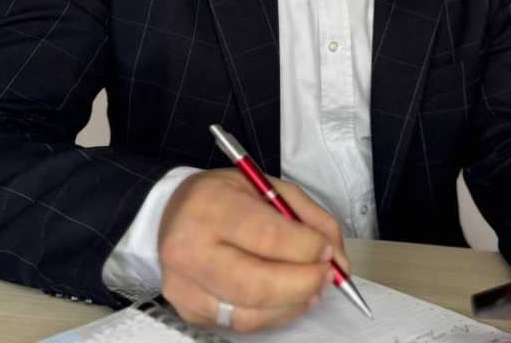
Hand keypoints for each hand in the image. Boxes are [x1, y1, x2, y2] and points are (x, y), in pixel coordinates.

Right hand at [158, 168, 347, 331]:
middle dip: (303, 284)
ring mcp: (184, 285)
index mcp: (211, 206)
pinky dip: (272, 314)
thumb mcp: (268, 186)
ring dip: (292, 304)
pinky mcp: (188, 310)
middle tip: (327, 276)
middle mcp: (190, 248)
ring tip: (311, 287)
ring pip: (249, 313)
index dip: (305, 249)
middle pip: (256, 284)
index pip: (267, 237)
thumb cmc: (225, 196)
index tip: (327, 250)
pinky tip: (285, 297)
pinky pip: (239, 324)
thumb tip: (339, 259)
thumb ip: (309, 218)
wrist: (172, 212)